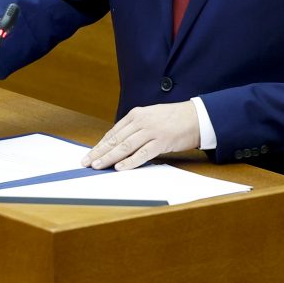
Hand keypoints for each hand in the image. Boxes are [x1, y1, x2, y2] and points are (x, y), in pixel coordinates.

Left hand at [83, 102, 201, 170]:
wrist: (196, 116)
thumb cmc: (174, 119)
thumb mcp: (151, 117)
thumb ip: (135, 127)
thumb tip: (118, 143)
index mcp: (136, 114)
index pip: (113, 132)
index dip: (100, 145)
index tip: (90, 154)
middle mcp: (141, 121)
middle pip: (115, 139)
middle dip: (99, 152)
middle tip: (86, 162)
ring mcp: (151, 131)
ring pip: (125, 147)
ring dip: (109, 158)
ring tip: (98, 166)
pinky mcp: (162, 141)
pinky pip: (142, 154)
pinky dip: (130, 162)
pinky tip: (120, 168)